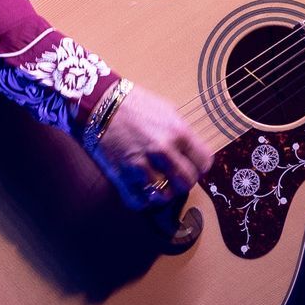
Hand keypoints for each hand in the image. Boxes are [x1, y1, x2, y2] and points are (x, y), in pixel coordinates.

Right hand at [92, 83, 214, 209]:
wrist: (100, 103)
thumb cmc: (134, 103)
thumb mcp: (167, 110)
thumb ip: (182, 133)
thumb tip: (191, 152)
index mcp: (178, 132)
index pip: (204, 163)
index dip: (198, 166)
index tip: (191, 165)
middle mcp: (163, 150)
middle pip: (187, 182)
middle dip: (182, 182)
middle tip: (174, 177)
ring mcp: (141, 164)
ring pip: (163, 195)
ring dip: (162, 193)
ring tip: (157, 183)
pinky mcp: (122, 174)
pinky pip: (139, 201)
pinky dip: (142, 200)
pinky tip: (141, 190)